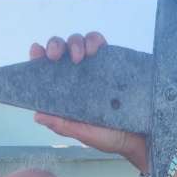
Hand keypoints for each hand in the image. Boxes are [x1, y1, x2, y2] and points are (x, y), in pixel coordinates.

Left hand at [29, 33, 147, 170]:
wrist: (139, 136)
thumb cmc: (108, 137)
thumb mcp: (83, 133)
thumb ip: (62, 125)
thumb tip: (38, 115)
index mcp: (65, 92)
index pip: (48, 70)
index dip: (39, 58)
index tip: (36, 53)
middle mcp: (76, 77)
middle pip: (61, 50)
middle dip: (56, 46)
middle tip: (55, 56)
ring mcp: (93, 68)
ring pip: (78, 42)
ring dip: (75, 42)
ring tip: (79, 56)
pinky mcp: (110, 61)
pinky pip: (99, 42)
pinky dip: (94, 40)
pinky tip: (94, 50)